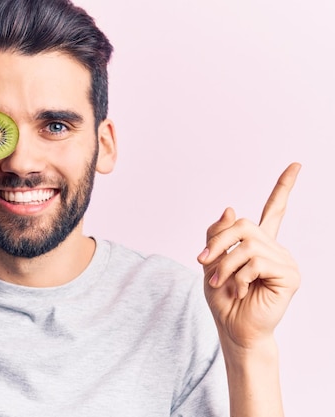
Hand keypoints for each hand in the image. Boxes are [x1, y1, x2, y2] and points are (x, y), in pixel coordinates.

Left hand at [197, 163, 301, 348]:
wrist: (233, 329)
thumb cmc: (223, 298)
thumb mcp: (210, 262)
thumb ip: (217, 235)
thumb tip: (229, 208)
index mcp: (258, 243)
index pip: (274, 210)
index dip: (284, 187)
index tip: (296, 165)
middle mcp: (274, 248)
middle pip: (243, 225)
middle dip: (217, 243)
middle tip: (203, 262)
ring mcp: (284, 261)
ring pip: (247, 245)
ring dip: (225, 265)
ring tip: (221, 283)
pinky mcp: (289, 275)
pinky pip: (256, 262)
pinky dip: (239, 276)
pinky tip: (242, 290)